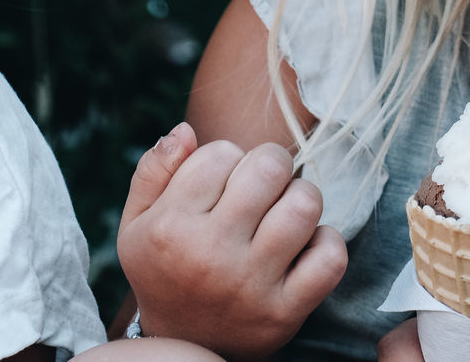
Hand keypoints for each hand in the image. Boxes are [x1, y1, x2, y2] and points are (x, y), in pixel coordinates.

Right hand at [117, 123, 347, 357]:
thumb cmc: (165, 268)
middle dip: (272, 165)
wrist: (183, 344)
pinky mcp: (284, 312)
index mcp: (171, 227)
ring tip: (284, 212)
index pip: (222, 152)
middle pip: (270, 168)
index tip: (224, 182)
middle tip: (264, 185)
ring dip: (301, 198)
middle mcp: (210, 255)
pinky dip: (326, 242)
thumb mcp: (139, 222)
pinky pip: (330, 258)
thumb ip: (155, 171)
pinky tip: (305, 245)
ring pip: (304, 205)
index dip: (229, 158)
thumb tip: (186, 129)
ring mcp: (250, 286)